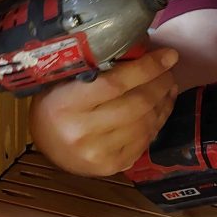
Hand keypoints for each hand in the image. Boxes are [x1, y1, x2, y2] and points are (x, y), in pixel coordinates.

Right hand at [29, 48, 178, 177]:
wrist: (47, 146)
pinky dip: (158, 121)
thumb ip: (95, 67)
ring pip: (145, 123)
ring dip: (163, 102)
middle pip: (136, 104)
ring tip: (168, 85)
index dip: (146, 68)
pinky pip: (145, 141)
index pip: (115, 83)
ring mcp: (98, 153)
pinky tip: (161, 107)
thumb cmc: (56, 103)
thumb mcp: (65, 80)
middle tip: (169, 69)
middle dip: (160, 83)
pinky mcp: (111, 166)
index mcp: (66, 104)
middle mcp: (82, 131)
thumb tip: (141, 50)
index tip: (168, 55)